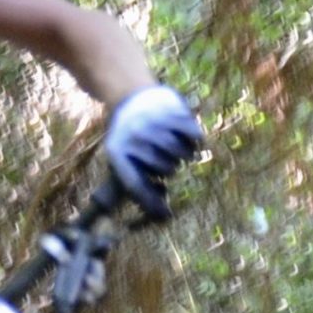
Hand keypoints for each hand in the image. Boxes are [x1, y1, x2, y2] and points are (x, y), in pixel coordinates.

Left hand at [104, 84, 202, 219]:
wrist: (131, 96)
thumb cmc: (129, 139)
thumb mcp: (121, 161)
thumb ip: (139, 188)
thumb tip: (164, 217)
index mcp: (118, 152)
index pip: (136, 184)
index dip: (152, 201)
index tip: (167, 214)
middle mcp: (135, 136)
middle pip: (166, 169)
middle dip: (168, 168)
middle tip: (164, 158)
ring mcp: (154, 122)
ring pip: (182, 154)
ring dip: (184, 154)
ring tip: (175, 147)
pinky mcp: (173, 110)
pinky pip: (195, 137)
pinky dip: (194, 140)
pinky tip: (185, 135)